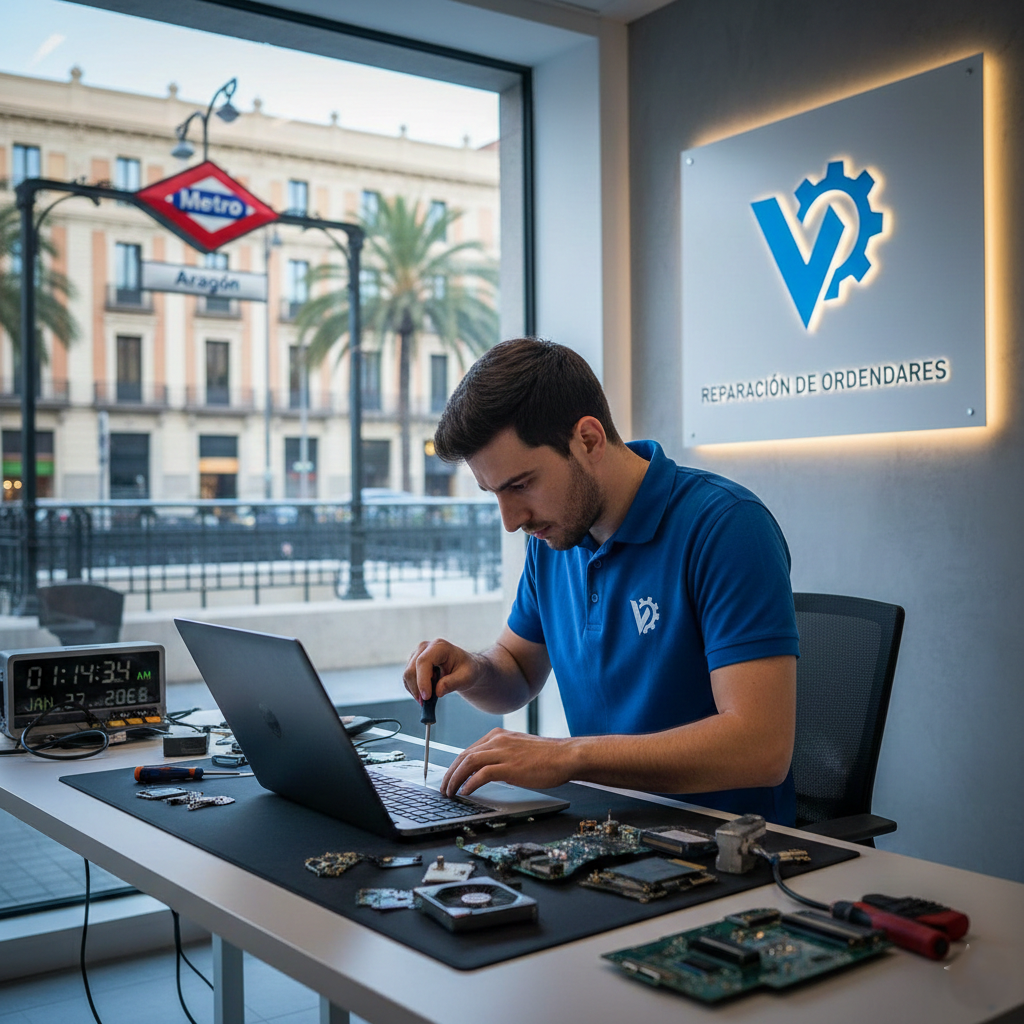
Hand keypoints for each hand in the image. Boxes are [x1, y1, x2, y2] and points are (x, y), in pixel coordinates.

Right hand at [402, 638, 481, 703]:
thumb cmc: (466, 669)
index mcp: (440, 647)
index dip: (422, 680)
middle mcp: (425, 647)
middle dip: (417, 689)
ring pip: (407, 675)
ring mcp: (417, 654)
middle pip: (412, 669)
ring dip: (416, 690)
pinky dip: (414, 689)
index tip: (426, 697)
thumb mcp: (466, 678)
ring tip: (430, 697)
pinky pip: (407, 679)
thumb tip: (438, 692)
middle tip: (426, 704)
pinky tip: (426, 692)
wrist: (464, 667)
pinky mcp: (413, 662)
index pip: (423, 662)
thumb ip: (452, 683)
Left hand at [441, 728, 575, 796]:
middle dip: (450, 773)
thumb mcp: (518, 750)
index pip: (468, 750)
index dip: (455, 766)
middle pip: (464, 756)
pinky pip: (482, 774)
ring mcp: (503, 752)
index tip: (449, 777)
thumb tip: (484, 772)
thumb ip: (500, 756)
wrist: (566, 756)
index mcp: (498, 736)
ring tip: (450, 792)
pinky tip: (466, 792)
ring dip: (456, 779)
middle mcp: (498, 740)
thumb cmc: (546, 756)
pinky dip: (471, 783)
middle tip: (444, 788)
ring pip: (469, 763)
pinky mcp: (510, 766)